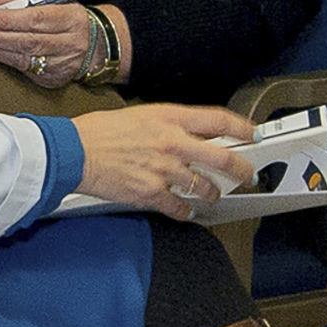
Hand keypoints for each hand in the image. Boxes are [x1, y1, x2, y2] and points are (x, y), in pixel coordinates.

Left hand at [0, 0, 113, 86]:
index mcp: (71, 18)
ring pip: (25, 59)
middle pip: (30, 41)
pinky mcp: (54, 80)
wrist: (96, 44)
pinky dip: (4, 61)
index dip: (9, 19)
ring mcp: (63, 64)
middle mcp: (71, 43)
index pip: (37, 18)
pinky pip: (25, 71)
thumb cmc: (65, 17)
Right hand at [71, 104, 253, 216]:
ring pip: (204, 187)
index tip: (252, 133)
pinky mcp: (151, 193)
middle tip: (248, 175)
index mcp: (170, 118)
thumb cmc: (99, 132)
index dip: (242, 127)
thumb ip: (167, 125)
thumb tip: (185, 134)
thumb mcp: (139, 115)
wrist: (75, 152)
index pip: (218, 120)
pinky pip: (179, 207)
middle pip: (223, 158)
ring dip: (211, 193)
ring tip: (211, 195)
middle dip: (242, 170)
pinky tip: (185, 210)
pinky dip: (185, 211)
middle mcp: (173, 143)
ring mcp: (164, 170)